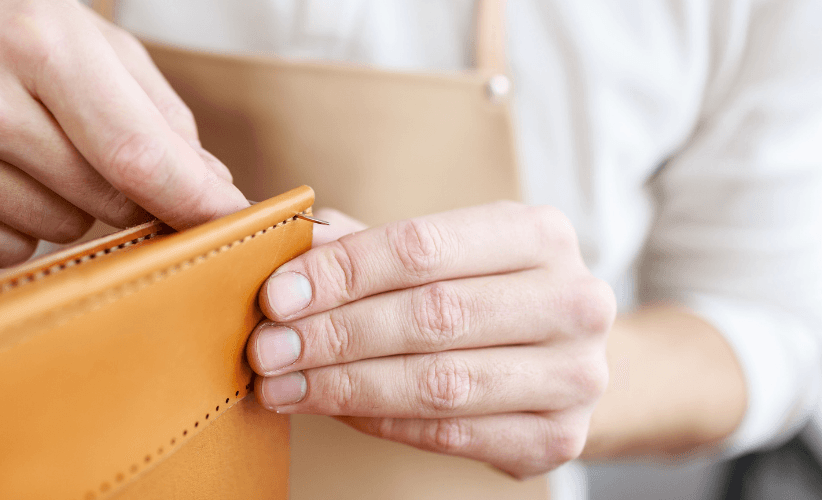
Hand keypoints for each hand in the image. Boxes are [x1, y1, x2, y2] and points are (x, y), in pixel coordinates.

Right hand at [0, 0, 245, 266]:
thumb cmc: (8, 28)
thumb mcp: (94, 41)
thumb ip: (161, 116)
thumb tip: (212, 192)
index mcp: (38, 43)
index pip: (135, 153)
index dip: (194, 199)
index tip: (235, 222)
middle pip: (105, 201)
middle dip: (130, 192)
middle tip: (102, 150)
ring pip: (61, 231)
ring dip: (71, 205)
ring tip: (33, 147)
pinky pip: (7, 252)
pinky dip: (20, 224)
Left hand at [247, 204, 615, 477]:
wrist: (564, 358)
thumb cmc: (485, 292)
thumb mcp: (443, 252)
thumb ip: (367, 246)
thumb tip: (287, 243)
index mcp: (540, 234)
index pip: (422, 247)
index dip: (342, 272)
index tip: (277, 296)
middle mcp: (572, 300)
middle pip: (431, 316)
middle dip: (334, 334)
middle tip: (268, 348)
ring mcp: (574, 374)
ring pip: (439, 383)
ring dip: (345, 386)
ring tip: (283, 385)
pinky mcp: (558, 437)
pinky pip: (450, 434)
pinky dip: (380, 421)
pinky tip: (334, 408)